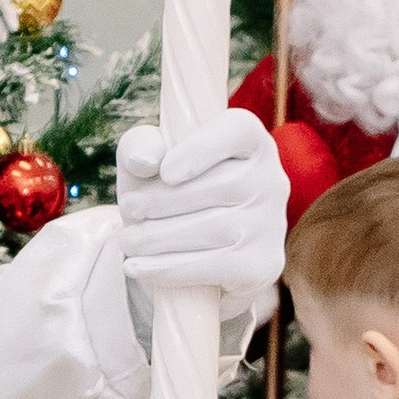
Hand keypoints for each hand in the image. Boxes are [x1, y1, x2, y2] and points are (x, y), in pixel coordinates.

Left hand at [116, 108, 289, 302]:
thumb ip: (139, 147)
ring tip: (127, 241)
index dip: (201, 148)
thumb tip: (146, 160)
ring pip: (213, 229)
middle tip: (129, 209)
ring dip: (157, 237)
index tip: (165, 171)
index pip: (238, 130)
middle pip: (220, 186)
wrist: (187, 255)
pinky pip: (213, 266)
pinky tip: (138, 267)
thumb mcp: (146, 165)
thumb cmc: (167, 195)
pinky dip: (168, 268)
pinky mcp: (262, 265)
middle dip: (161, 200)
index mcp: (249, 142)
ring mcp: (272, 225)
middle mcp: (271, 180)